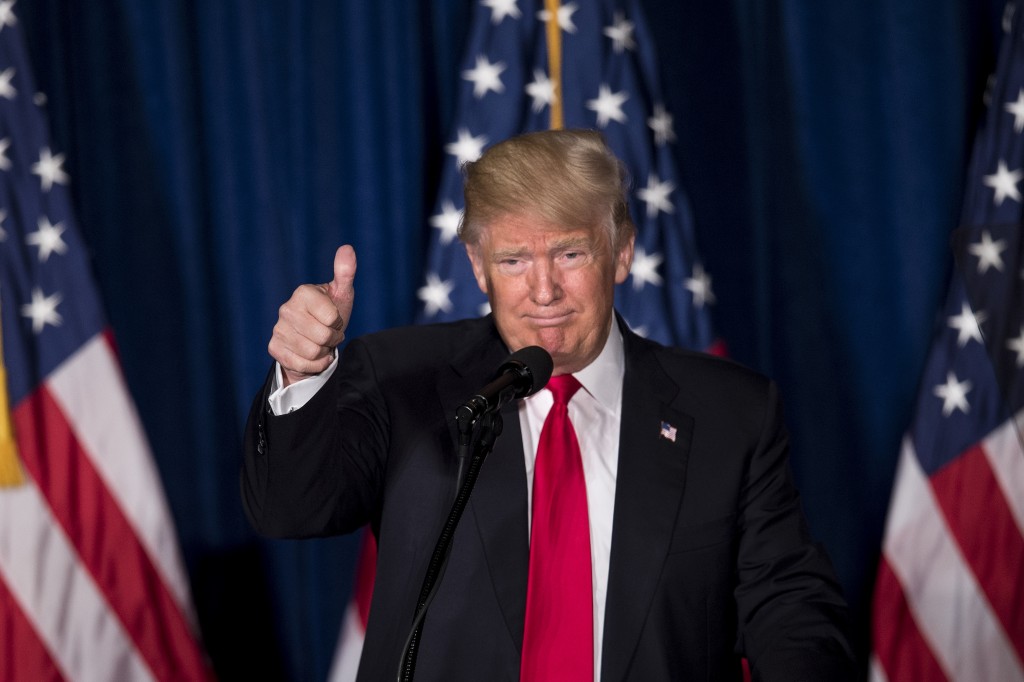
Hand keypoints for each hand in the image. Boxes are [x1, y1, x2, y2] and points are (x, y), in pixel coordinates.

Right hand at [269, 245, 355, 386]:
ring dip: (323, 352)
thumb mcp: (341, 294)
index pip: (331, 317)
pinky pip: (302, 364)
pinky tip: (313, 355)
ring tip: (319, 342)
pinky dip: (314, 364)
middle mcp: (286, 309)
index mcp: (303, 292)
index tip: (333, 318)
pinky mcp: (274, 348)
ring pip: (313, 352)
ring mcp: (278, 329)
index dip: (338, 322)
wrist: (315, 339)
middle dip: (332, 339)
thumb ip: (345, 272)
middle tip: (328, 333)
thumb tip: (347, 248)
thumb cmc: (331, 313)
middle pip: (323, 336)